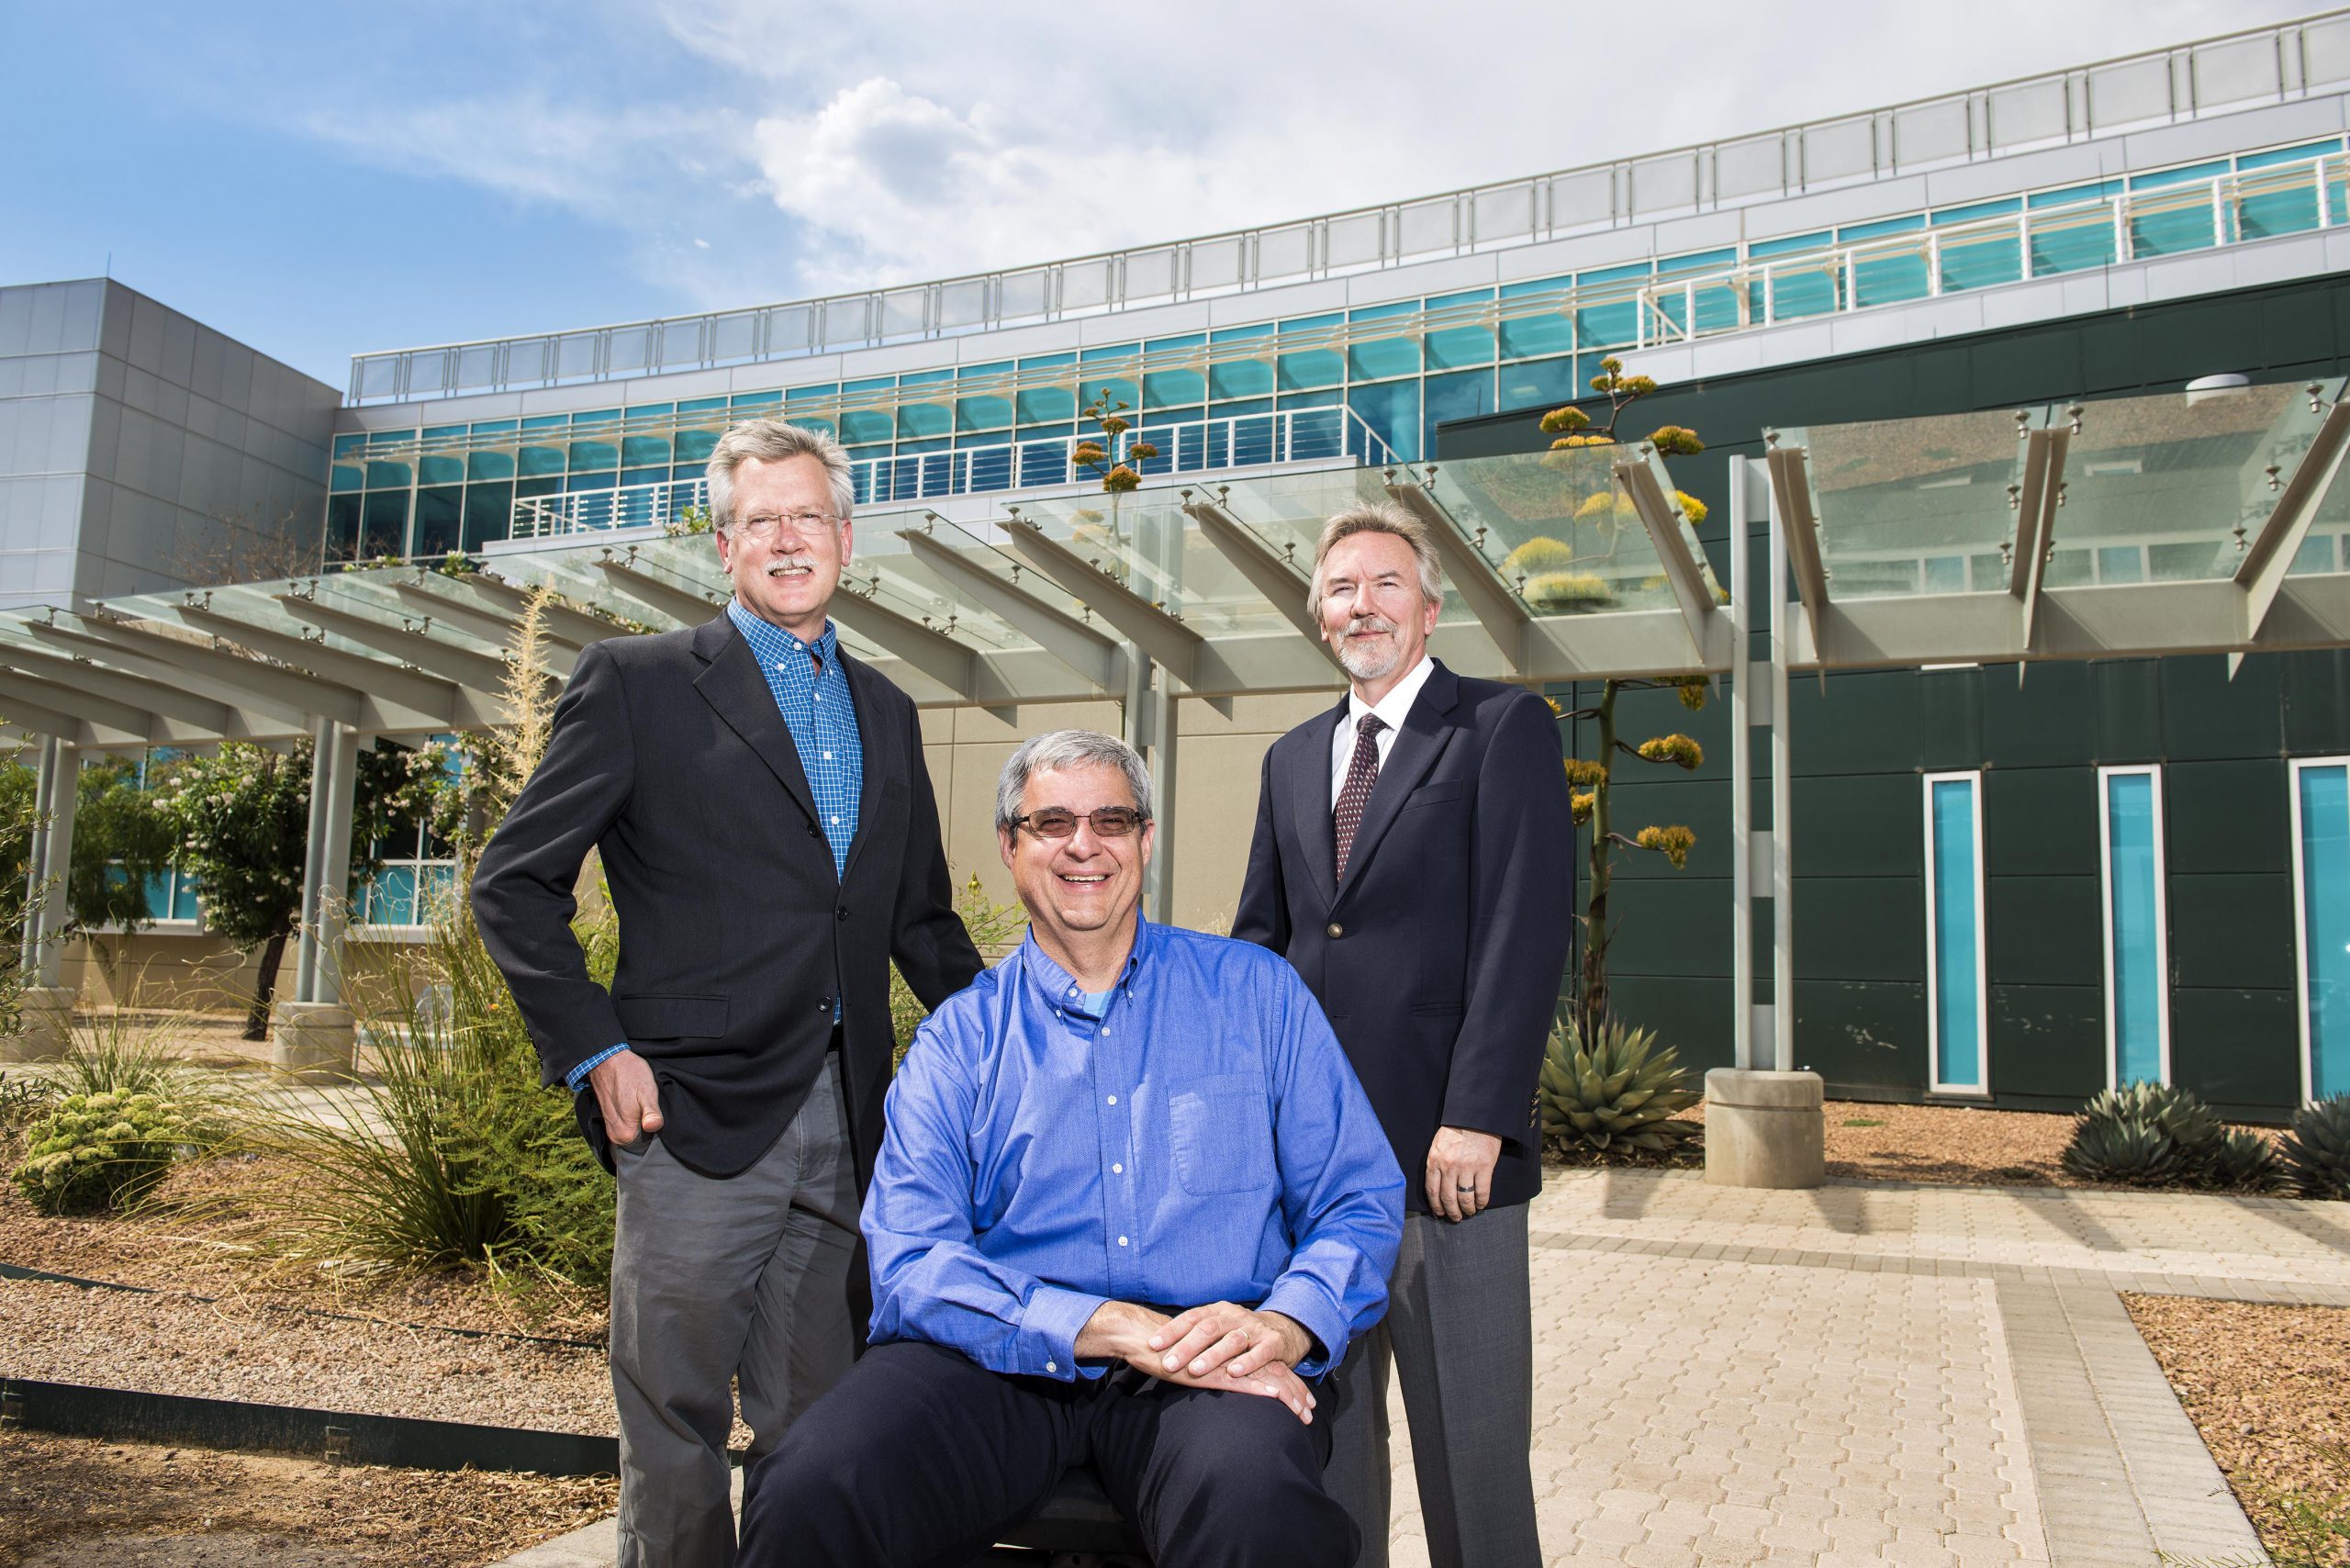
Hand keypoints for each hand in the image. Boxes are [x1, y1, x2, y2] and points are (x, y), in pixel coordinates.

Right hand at [589, 1051, 662, 1145]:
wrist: (607, 1060)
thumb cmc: (630, 1074)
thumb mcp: (647, 1091)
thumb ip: (651, 1112)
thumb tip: (654, 1127)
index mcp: (626, 1134)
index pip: (649, 1143)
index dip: (655, 1127)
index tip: (655, 1113)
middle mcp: (616, 1136)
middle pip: (641, 1139)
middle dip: (647, 1126)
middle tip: (648, 1106)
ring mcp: (611, 1127)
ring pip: (634, 1131)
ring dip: (640, 1121)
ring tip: (641, 1103)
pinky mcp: (609, 1119)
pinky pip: (626, 1125)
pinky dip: (632, 1118)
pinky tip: (634, 1104)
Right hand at [1075, 1301, 1316, 1423]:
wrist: (1143, 1337)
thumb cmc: (1166, 1352)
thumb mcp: (1196, 1363)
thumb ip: (1214, 1370)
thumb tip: (1227, 1384)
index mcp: (1233, 1349)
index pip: (1269, 1366)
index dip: (1288, 1383)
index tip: (1303, 1401)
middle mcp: (1234, 1350)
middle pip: (1275, 1370)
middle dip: (1295, 1392)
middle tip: (1310, 1410)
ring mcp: (1224, 1360)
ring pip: (1265, 1376)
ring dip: (1287, 1395)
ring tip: (1302, 1412)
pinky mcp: (1212, 1370)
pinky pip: (1242, 1380)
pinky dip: (1262, 1389)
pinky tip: (1276, 1399)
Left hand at [1149, 1302, 1311, 1382]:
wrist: (1284, 1330)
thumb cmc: (1241, 1333)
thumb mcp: (1219, 1328)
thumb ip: (1195, 1335)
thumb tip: (1158, 1345)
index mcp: (1218, 1311)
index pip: (1191, 1317)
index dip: (1172, 1331)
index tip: (1152, 1344)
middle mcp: (1234, 1316)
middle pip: (1208, 1328)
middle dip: (1186, 1346)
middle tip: (1169, 1363)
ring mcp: (1254, 1328)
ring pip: (1231, 1340)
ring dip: (1212, 1356)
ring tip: (1195, 1370)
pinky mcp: (1273, 1342)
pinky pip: (1260, 1352)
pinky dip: (1247, 1362)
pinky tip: (1234, 1372)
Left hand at [1426, 1125, 1501, 1220]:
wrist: (1475, 1116)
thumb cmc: (1456, 1130)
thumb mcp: (1438, 1146)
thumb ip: (1437, 1164)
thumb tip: (1438, 1186)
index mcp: (1434, 1161)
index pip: (1432, 1190)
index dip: (1436, 1205)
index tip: (1440, 1213)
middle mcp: (1448, 1167)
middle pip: (1448, 1198)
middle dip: (1452, 1212)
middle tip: (1456, 1218)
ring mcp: (1466, 1168)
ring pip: (1465, 1198)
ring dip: (1467, 1209)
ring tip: (1469, 1212)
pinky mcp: (1484, 1167)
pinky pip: (1482, 1192)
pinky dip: (1482, 1202)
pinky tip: (1481, 1204)